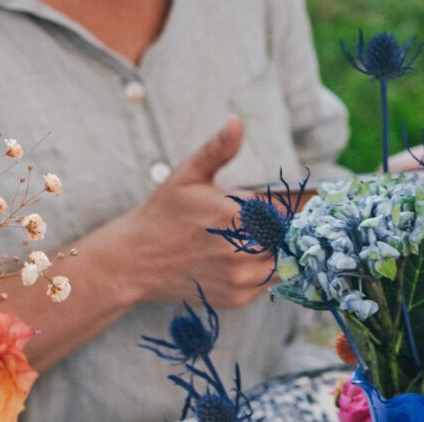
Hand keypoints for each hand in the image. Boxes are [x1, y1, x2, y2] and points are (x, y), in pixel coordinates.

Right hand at [119, 117, 273, 307]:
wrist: (138, 259)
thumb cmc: (165, 212)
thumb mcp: (188, 174)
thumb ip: (218, 149)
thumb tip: (236, 122)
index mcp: (235, 214)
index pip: (283, 213)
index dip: (281, 210)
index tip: (273, 208)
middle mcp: (241, 250)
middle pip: (285, 240)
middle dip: (279, 232)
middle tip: (261, 227)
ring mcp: (240, 278)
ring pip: (281, 264)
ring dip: (274, 253)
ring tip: (250, 243)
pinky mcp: (238, 298)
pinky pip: (267, 284)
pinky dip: (262, 273)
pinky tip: (241, 261)